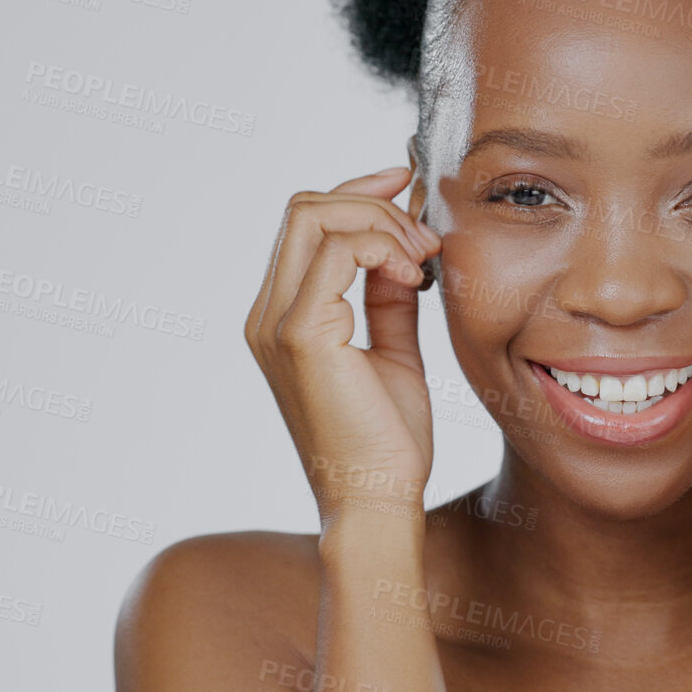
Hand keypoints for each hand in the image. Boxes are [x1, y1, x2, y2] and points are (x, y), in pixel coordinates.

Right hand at [244, 165, 443, 522]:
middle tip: (425, 237)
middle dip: (374, 201)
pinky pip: (337, 251)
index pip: (306, 221)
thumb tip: (403, 252)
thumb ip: (389, 300)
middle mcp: (266, 314)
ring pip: (316, 216)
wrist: (379, 503)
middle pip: (306, 206)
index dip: (359, 192)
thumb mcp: (393, 354)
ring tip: (424, 259)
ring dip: (382, 221)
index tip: (409, 188)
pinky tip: (414, 274)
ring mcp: (276, 323)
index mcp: (280, 316)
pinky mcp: (300, 335)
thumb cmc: (386, 443)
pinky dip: (382, 246)